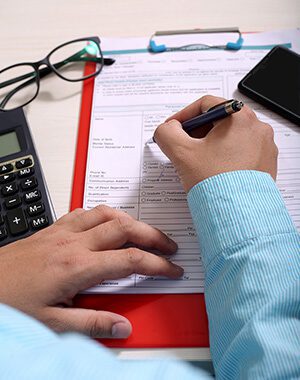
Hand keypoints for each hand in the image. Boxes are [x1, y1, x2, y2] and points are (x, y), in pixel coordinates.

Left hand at [0, 205, 180, 337]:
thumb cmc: (11, 301)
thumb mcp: (51, 323)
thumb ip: (91, 323)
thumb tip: (122, 326)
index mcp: (76, 266)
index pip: (130, 260)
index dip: (157, 264)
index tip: (172, 269)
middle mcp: (73, 243)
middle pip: (124, 228)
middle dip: (152, 235)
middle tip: (168, 245)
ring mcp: (62, 232)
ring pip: (106, 213)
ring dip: (131, 220)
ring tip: (144, 231)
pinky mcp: (53, 229)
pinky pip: (85, 211)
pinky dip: (104, 214)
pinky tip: (107, 222)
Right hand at [154, 95, 277, 191]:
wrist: (239, 215)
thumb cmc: (217, 184)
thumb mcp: (182, 153)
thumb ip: (167, 133)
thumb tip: (167, 129)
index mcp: (240, 117)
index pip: (205, 105)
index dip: (183, 115)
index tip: (173, 128)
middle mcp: (258, 128)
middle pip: (219, 120)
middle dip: (196, 132)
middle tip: (183, 146)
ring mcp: (264, 147)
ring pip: (229, 137)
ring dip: (210, 144)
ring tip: (197, 161)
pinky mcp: (265, 163)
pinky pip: (241, 152)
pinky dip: (224, 156)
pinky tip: (213, 171)